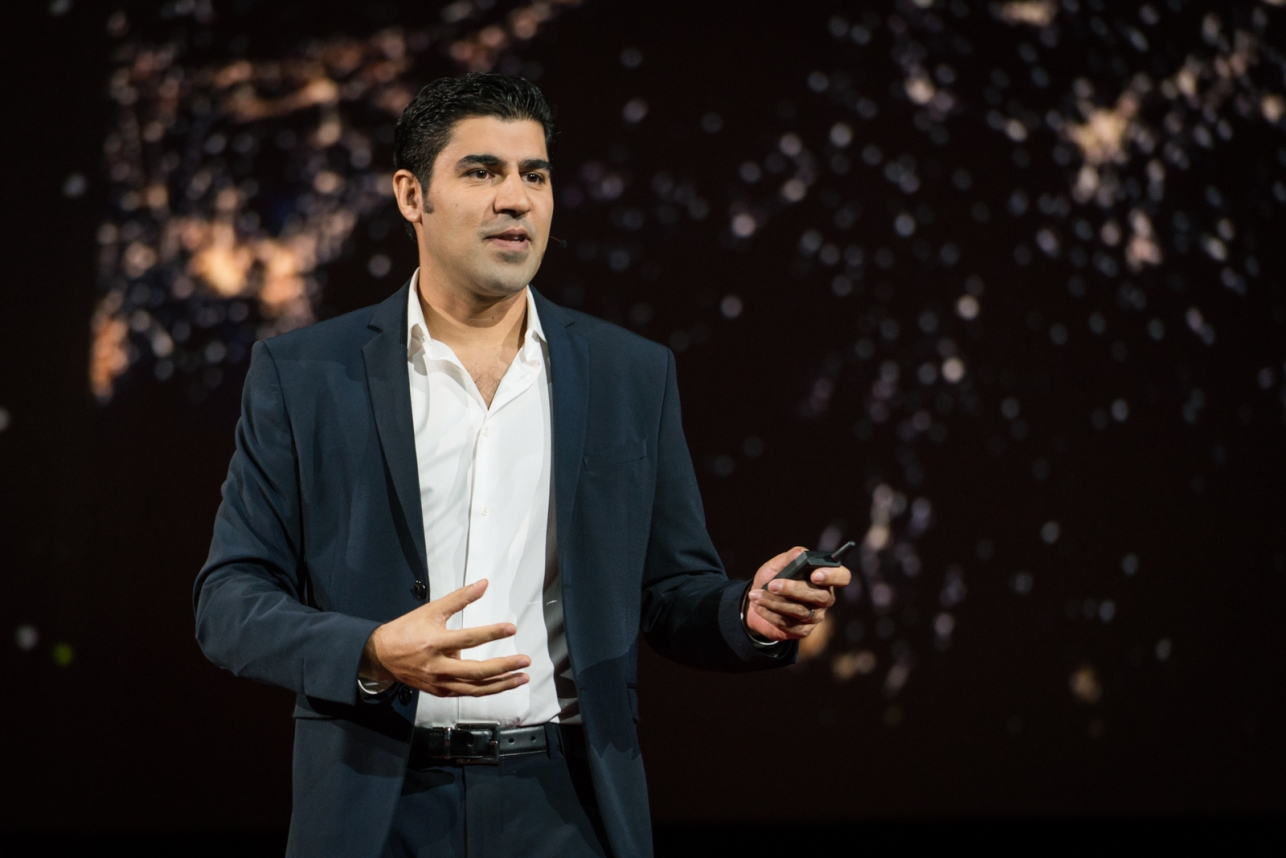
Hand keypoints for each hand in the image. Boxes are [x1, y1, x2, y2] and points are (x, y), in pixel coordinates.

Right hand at [359, 579, 530, 696]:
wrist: (382, 657)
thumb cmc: (407, 630)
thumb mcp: (431, 610)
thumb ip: (459, 598)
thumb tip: (484, 583)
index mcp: (434, 643)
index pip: (468, 639)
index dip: (490, 633)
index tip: (511, 628)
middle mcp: (438, 666)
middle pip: (476, 671)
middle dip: (503, 667)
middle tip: (525, 661)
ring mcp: (440, 683)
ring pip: (475, 688)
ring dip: (501, 684)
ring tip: (522, 678)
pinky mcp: (441, 692)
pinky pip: (468, 693)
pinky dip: (487, 690)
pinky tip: (503, 684)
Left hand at [745, 547, 851, 641]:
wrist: (755, 602)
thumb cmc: (772, 579)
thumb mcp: (778, 565)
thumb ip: (790, 557)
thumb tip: (801, 553)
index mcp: (824, 578)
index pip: (842, 577)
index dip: (833, 576)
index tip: (815, 574)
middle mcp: (824, 598)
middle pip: (819, 596)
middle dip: (793, 589)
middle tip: (772, 585)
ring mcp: (815, 616)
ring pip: (800, 610)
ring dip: (774, 602)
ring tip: (756, 595)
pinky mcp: (802, 630)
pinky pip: (789, 624)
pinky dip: (770, 614)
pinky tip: (758, 606)